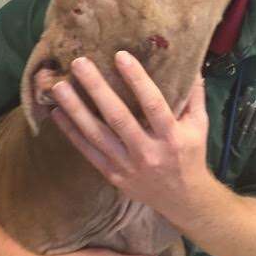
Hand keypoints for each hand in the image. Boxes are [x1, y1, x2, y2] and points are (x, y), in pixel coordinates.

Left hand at [50, 51, 209, 218]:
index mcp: (171, 136)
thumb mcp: (199, 126)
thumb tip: (190, 62)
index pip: (153, 104)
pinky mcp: (112, 174)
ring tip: (59, 87)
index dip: (137, 79)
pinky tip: (57, 113)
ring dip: (75, 109)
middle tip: (79, 63)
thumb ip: (193, 95)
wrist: (183, 200)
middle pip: (118, 117)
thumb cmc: (190, 155)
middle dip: (96, 88)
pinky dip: (71, 133)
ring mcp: (127, 165)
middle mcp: (147, 151)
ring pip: (97, 134)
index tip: (120, 55)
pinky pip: (88, 152)